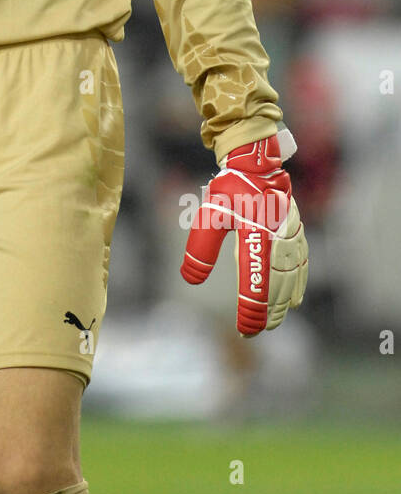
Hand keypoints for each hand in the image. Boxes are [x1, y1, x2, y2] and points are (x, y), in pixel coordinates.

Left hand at [180, 133, 307, 335]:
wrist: (256, 161)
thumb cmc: (230, 189)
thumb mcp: (209, 216)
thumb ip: (200, 248)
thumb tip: (191, 280)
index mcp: (256, 237)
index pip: (254, 282)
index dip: (250, 309)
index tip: (245, 329)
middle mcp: (277, 240)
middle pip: (276, 286)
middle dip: (267, 312)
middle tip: (255, 331)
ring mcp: (290, 236)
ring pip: (290, 278)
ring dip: (282, 302)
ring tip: (272, 322)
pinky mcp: (296, 231)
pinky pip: (301, 264)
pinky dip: (298, 284)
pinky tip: (295, 297)